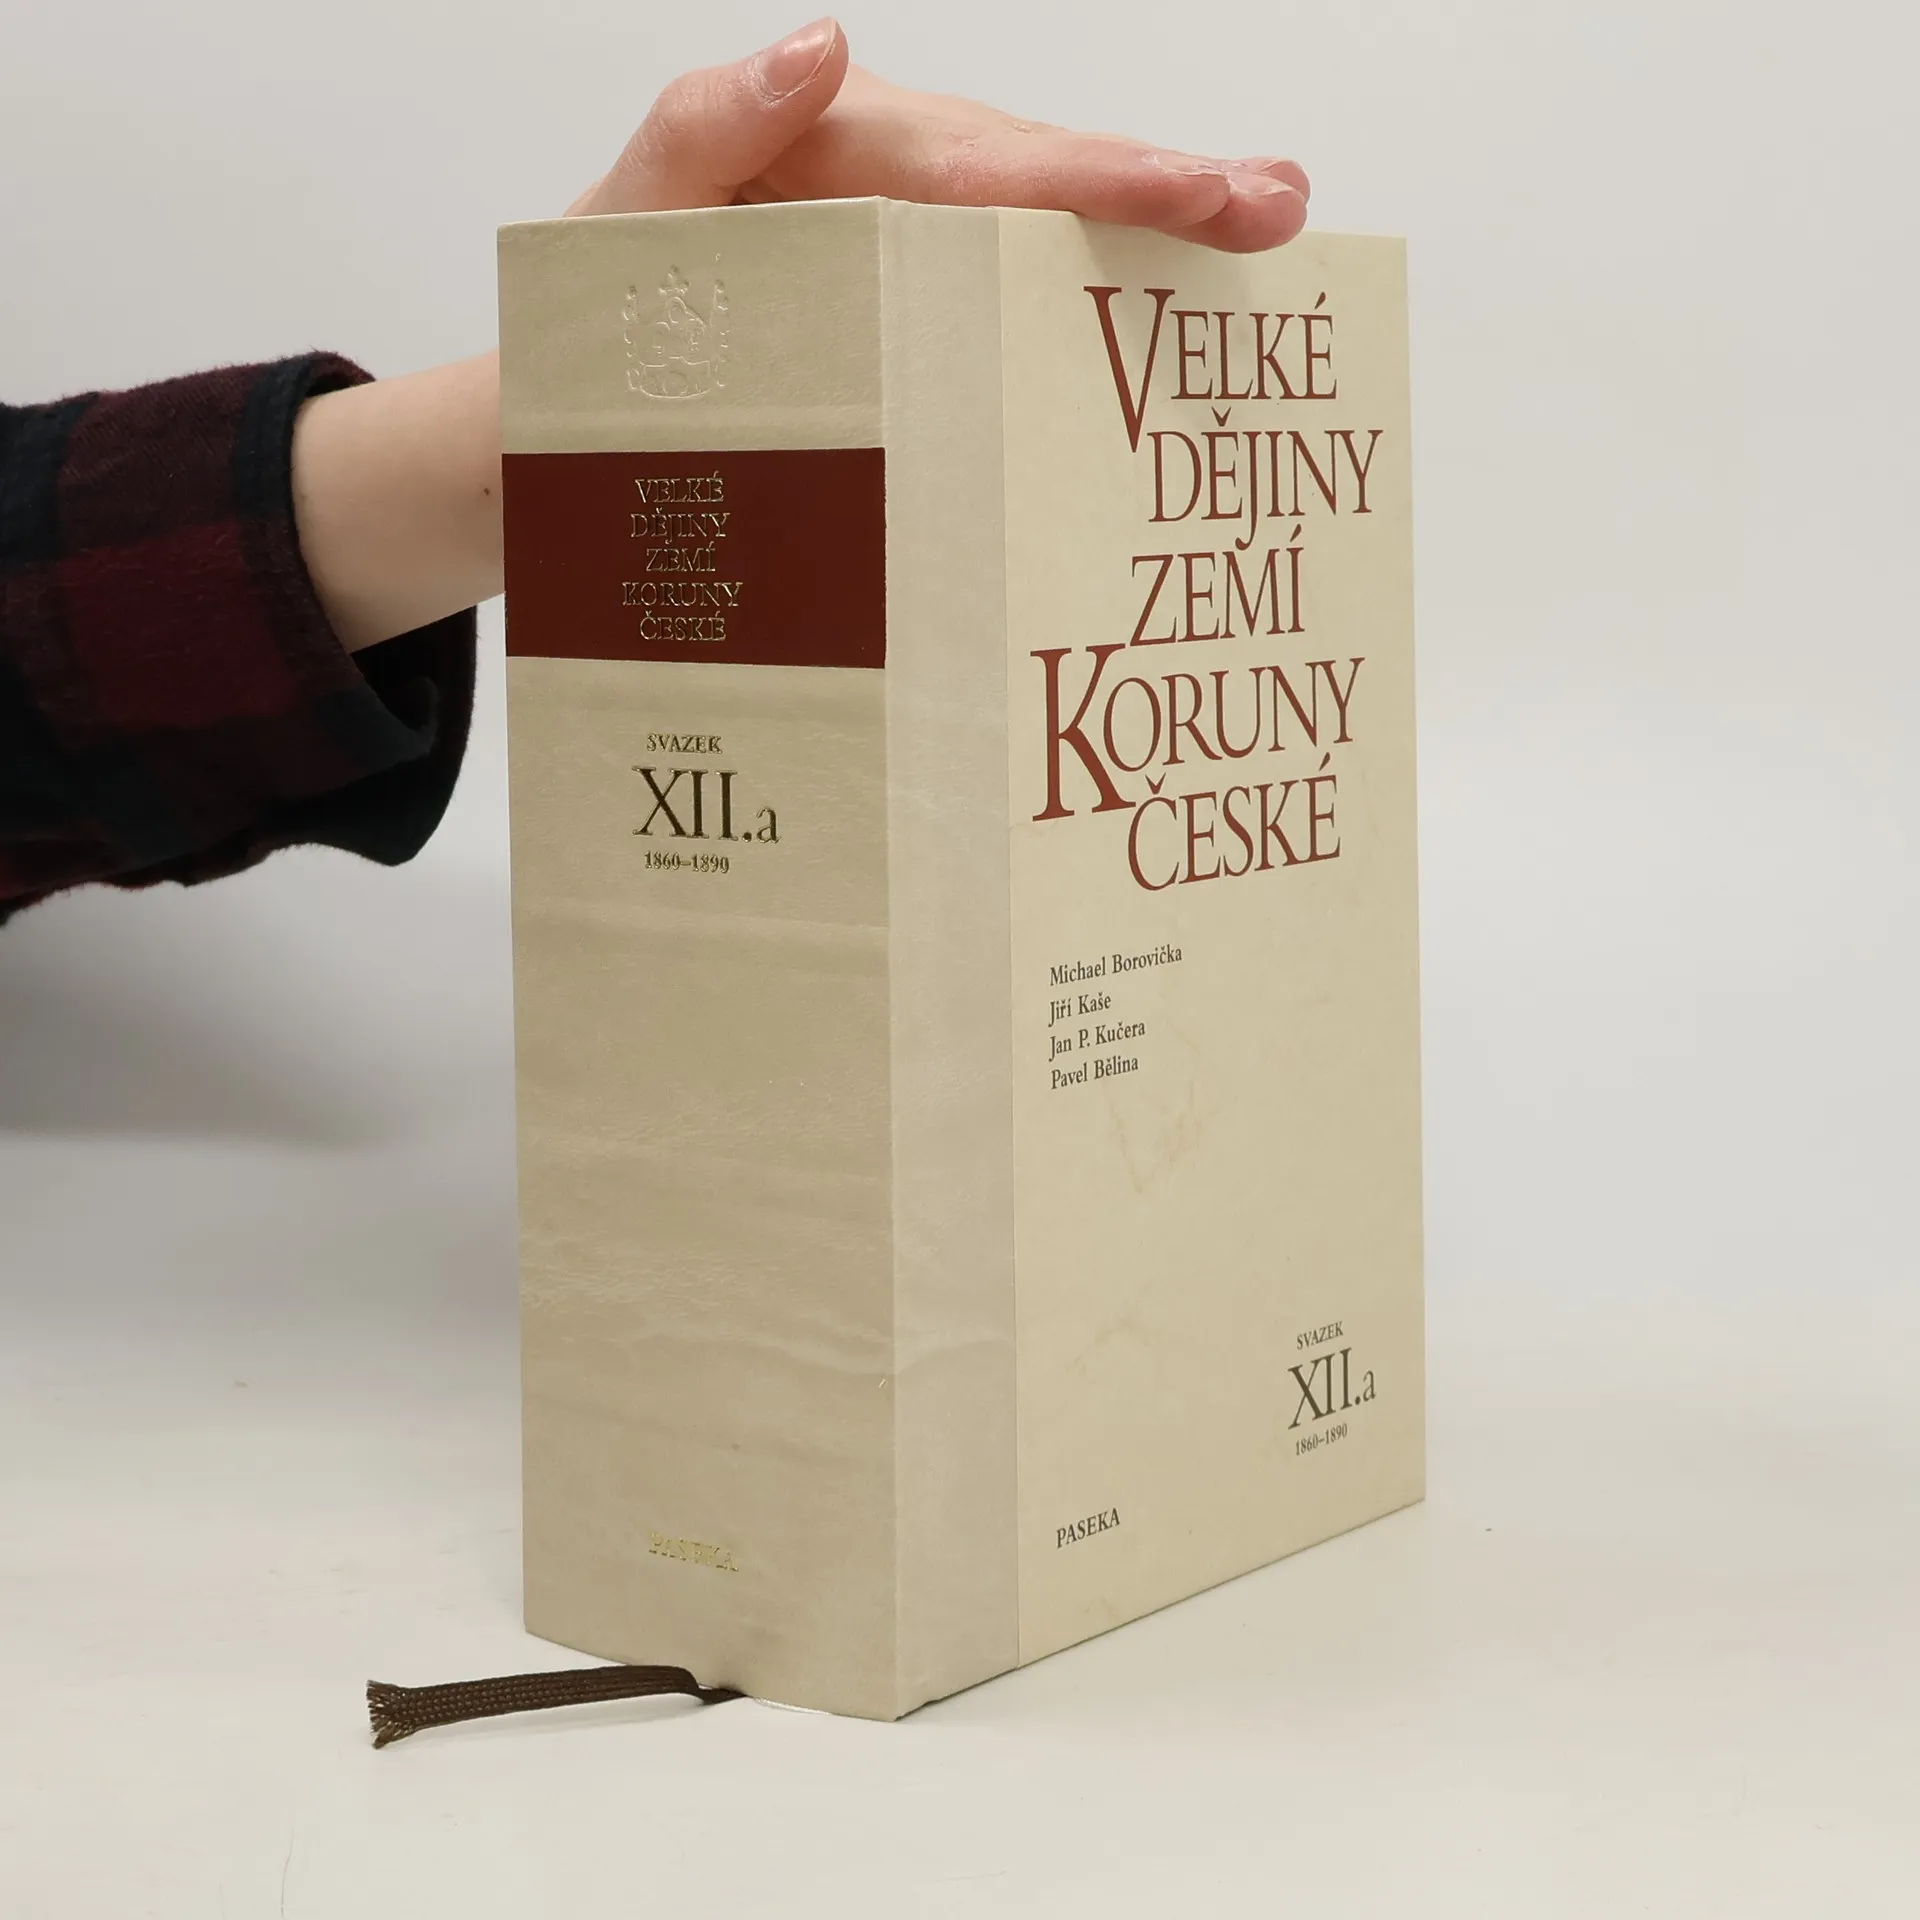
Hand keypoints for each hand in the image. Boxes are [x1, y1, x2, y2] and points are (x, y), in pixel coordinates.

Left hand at [298, 21, 1310, 655]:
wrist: (561, 432)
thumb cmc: (597, 327)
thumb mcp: (623, 223)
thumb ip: (702, 131)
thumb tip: (816, 48)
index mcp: (832, 150)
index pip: (985, 159)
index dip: (1103, 173)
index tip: (1209, 191)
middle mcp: (887, 189)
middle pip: (1043, 183)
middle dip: (1166, 191)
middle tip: (1279, 208)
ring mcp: (908, 258)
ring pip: (1044, 238)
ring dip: (1153, 243)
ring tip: (1261, 244)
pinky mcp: (913, 319)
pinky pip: (1011, 303)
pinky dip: (1094, 311)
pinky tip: (1173, 333)